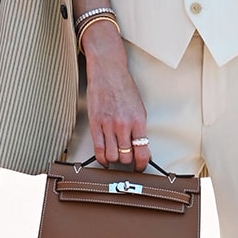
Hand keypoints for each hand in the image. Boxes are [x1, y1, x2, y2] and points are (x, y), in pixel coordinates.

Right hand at [82, 24, 149, 170]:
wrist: (108, 71)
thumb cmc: (124, 87)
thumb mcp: (139, 108)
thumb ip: (139, 128)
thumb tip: (141, 147)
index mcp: (138, 120)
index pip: (142, 151)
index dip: (142, 164)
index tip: (141, 166)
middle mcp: (123, 124)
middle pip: (126, 157)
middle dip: (128, 161)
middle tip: (127, 159)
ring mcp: (108, 124)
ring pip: (112, 156)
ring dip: (115, 160)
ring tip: (116, 156)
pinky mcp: (95, 123)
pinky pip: (98, 149)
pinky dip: (102, 159)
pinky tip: (105, 159)